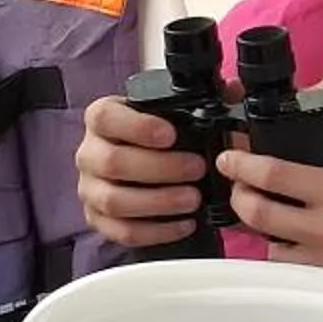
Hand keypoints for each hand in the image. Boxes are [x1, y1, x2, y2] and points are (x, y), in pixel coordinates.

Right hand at [76, 93, 222, 248]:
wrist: (139, 165)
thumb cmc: (158, 136)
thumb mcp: (175, 112)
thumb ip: (206, 98)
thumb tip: (233, 90)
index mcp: (102, 119)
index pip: (104, 118)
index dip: (136, 126)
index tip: (170, 134)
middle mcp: (89, 153)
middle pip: (112, 162)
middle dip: (160, 168)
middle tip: (197, 168)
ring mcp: (90, 189)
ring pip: (115, 200)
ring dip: (159, 202)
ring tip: (193, 199)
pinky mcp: (98, 219)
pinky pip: (122, 231)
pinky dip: (155, 231)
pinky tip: (184, 224)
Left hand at [216, 126, 322, 313]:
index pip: (276, 175)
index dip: (243, 164)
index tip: (229, 158)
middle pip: (258, 214)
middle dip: (238, 196)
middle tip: (238, 185)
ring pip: (269, 245)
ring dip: (260, 227)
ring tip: (265, 212)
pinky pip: (292, 267)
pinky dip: (284, 250)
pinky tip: (291, 239)